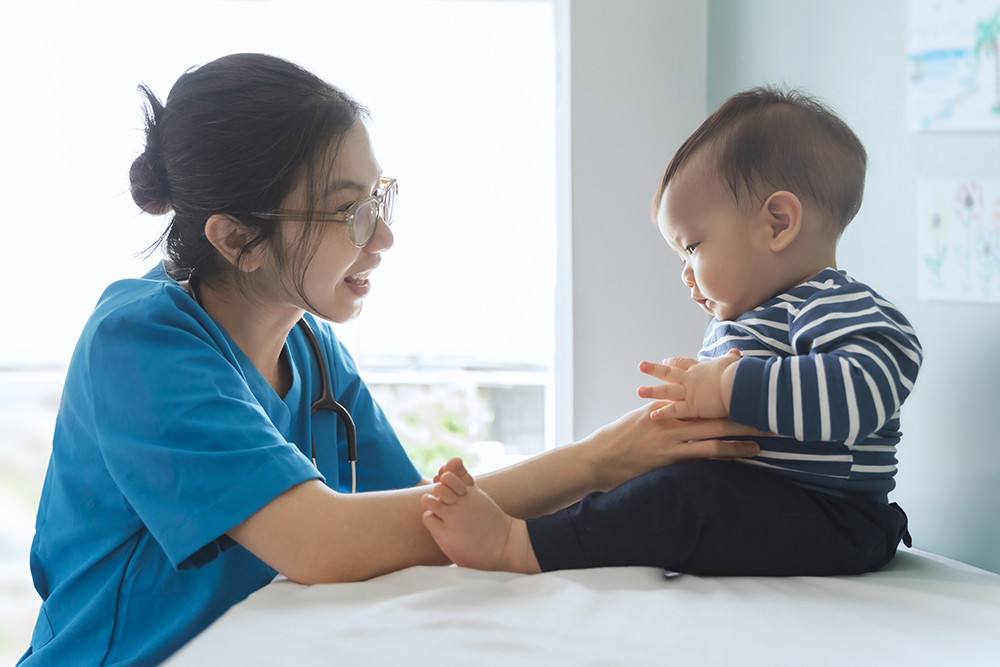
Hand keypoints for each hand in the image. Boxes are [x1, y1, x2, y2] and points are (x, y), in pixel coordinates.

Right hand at [579, 401, 760, 491]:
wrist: (596, 458)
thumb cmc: (617, 439)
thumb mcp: (640, 419)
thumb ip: (663, 413)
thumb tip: (681, 409)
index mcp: (666, 407)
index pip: (701, 396)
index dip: (725, 393)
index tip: (746, 388)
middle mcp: (671, 419)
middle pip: (714, 414)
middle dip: (742, 414)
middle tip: (766, 413)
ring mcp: (670, 439)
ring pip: (712, 436)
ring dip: (738, 440)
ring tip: (761, 443)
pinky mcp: (668, 459)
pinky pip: (699, 457)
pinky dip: (719, 459)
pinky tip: (735, 462)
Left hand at [637, 351, 740, 419]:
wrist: (740, 385)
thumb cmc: (739, 373)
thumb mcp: (734, 363)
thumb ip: (731, 359)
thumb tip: (735, 354)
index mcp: (700, 369)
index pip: (683, 364)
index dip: (672, 363)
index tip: (664, 362)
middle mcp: (691, 379)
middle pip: (669, 373)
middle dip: (654, 370)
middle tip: (641, 366)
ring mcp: (690, 393)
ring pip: (667, 391)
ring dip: (652, 391)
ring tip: (639, 391)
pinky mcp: (693, 407)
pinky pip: (675, 410)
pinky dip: (664, 413)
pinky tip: (652, 415)